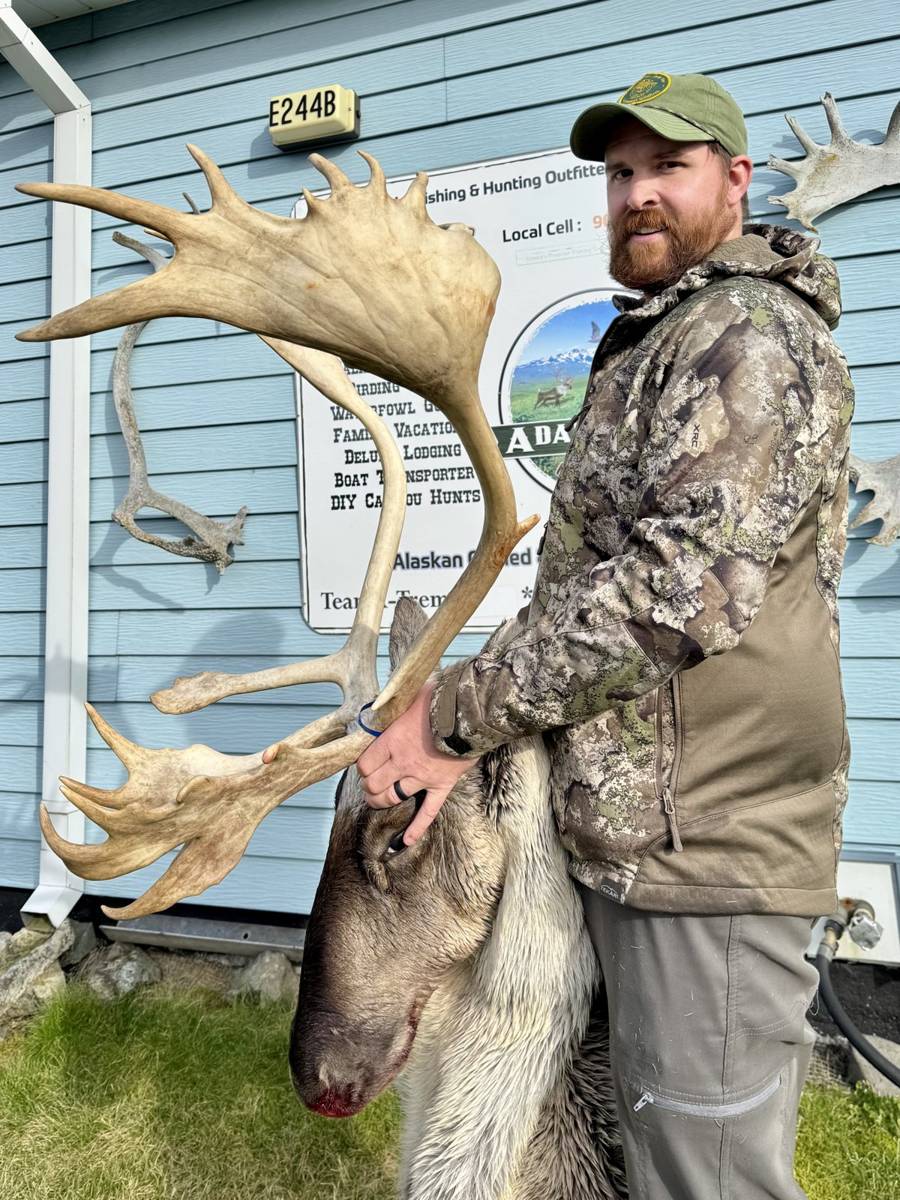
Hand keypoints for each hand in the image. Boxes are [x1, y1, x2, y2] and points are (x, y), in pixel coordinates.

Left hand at [355, 683, 478, 844]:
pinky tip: (405, 841)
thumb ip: (391, 706)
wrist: (471, 710)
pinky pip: (427, 812)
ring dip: (381, 802)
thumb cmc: (439, 698)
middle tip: (369, 784)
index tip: (365, 765)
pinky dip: (416, 828)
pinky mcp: (441, 786)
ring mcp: (422, 778)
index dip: (361, 767)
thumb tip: (377, 706)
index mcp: (392, 741)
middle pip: (374, 785)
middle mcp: (403, 763)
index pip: (364, 765)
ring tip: (377, 800)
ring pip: (392, 798)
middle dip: (368, 787)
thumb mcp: (408, 696)